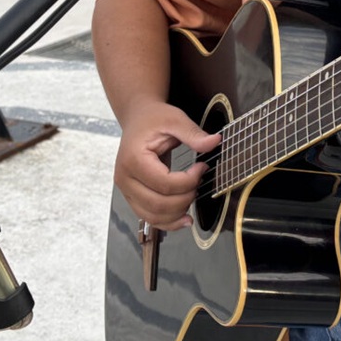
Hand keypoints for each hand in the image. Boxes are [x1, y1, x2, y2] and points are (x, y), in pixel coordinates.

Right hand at [114, 100, 220, 229]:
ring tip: (193, 198)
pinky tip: (184, 219)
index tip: (201, 167)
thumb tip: (215, 142)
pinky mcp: (132, 196)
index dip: (188, 181)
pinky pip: (148, 217)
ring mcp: (126, 190)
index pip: (164, 184)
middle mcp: (124, 178)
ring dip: (177, 214)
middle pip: (157, 204)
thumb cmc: (154, 118)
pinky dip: (167, 222)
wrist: (137, 118)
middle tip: (199, 184)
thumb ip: (194, 133)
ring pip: (152, 216)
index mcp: (133, 159)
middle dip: (184, 199)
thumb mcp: (175, 119)